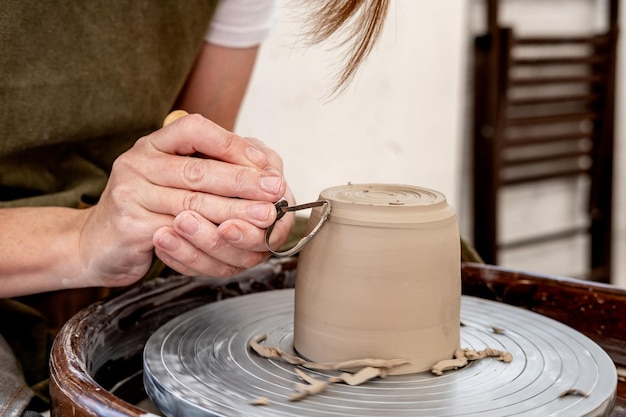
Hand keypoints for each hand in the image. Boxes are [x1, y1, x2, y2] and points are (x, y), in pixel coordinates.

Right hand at [78, 113, 294, 287]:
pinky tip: (233, 237)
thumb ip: (204, 166)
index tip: (264, 160)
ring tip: (265, 215)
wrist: (98, 243)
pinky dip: (209, 236)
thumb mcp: (170, 177)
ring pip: (193, 204)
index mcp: (151, 145)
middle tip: (276, 189)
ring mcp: (130, 194)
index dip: (231, 143)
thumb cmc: (145, 208)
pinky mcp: (130, 226)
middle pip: (198, 170)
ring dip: (235, 211)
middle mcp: (137, 163)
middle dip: (243, 181)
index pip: (193, 129)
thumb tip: (261, 163)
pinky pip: (178, 232)